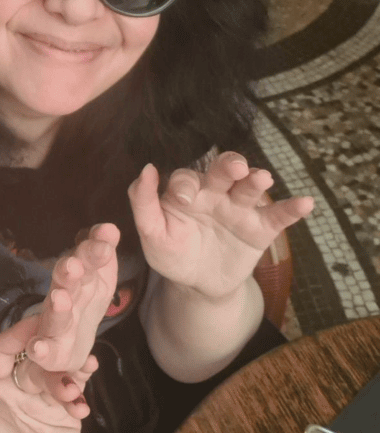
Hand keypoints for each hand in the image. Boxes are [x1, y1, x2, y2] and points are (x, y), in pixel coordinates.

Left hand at [0, 316, 96, 432]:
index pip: (6, 347)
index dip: (20, 333)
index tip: (38, 325)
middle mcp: (19, 383)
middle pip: (38, 356)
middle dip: (52, 355)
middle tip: (62, 355)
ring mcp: (44, 396)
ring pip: (61, 370)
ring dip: (71, 376)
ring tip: (73, 391)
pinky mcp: (66, 411)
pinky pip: (77, 392)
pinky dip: (82, 396)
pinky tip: (81, 406)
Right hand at [26, 223, 119, 374]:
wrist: (70, 348)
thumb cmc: (83, 306)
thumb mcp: (100, 278)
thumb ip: (102, 252)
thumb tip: (110, 227)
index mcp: (80, 280)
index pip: (87, 259)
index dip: (95, 248)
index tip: (107, 233)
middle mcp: (65, 298)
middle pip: (67, 283)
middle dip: (69, 273)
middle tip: (74, 265)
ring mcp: (56, 324)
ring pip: (56, 315)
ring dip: (57, 307)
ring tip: (60, 299)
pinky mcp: (51, 353)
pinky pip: (44, 351)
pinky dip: (39, 350)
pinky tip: (38, 348)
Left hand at [129, 152, 312, 300]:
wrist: (198, 284)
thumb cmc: (172, 253)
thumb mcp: (152, 233)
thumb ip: (143, 203)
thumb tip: (146, 169)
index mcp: (186, 190)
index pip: (186, 179)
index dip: (185, 185)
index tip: (185, 199)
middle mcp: (214, 192)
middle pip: (223, 171)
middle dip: (229, 165)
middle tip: (235, 166)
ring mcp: (239, 208)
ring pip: (249, 188)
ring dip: (256, 180)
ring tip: (262, 178)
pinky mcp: (260, 229)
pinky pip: (278, 216)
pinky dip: (292, 209)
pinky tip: (305, 203)